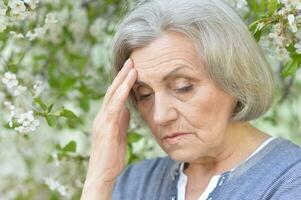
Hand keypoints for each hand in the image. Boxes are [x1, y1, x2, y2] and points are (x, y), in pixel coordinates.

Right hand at [81, 58, 136, 198]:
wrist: (103, 173)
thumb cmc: (112, 155)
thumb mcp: (119, 133)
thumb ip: (122, 120)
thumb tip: (128, 108)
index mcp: (107, 117)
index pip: (115, 95)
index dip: (122, 81)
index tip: (132, 68)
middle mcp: (102, 115)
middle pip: (112, 90)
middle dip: (122, 75)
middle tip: (132, 60)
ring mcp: (102, 120)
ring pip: (112, 95)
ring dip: (122, 79)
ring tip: (132, 66)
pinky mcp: (106, 127)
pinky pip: (114, 107)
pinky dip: (121, 93)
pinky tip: (128, 83)